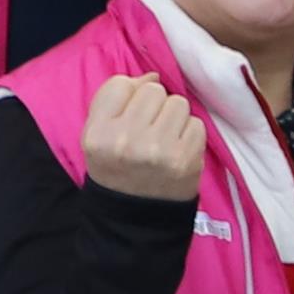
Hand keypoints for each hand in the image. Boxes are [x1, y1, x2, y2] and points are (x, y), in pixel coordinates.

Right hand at [76, 71, 209, 206]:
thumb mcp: (98, 135)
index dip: (130, 96)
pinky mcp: (186, 158)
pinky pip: (196, 123)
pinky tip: (177, 150)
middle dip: (154, 106)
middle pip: (153, 90)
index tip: (129, 116)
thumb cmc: (117, 167)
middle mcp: (126, 140)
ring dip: (174, 118)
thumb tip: (152, 75)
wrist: (136, 217)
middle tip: (149, 130)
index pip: (120, 84)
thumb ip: (115, 99)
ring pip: (178, 103)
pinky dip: (190, 134)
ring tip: (164, 139)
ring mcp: (158, 150)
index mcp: (97, 133)